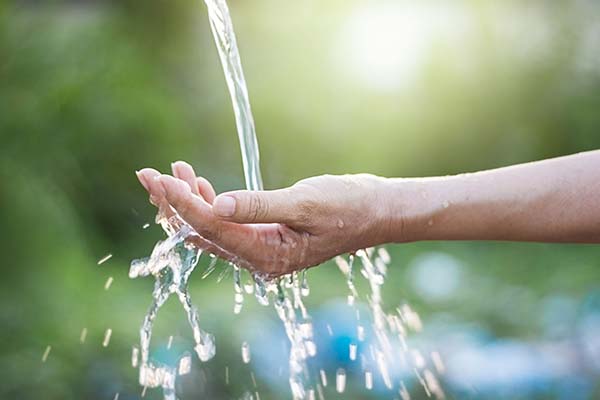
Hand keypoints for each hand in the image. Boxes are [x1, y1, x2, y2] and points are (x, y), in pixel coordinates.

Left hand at [136, 161, 390, 276]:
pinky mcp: (264, 236)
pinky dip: (208, 203)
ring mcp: (260, 249)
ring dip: (188, 201)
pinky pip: (225, 224)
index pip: (212, 229)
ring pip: (210, 229)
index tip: (158, 179)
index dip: (182, 204)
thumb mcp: (306, 203)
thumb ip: (259, 206)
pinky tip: (197, 182)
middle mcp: (259, 258)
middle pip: (202, 234)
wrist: (376, 211)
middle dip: (173, 205)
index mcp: (268, 255)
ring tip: (169, 171)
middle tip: (146, 175)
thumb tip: (214, 204)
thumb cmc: (349, 206)